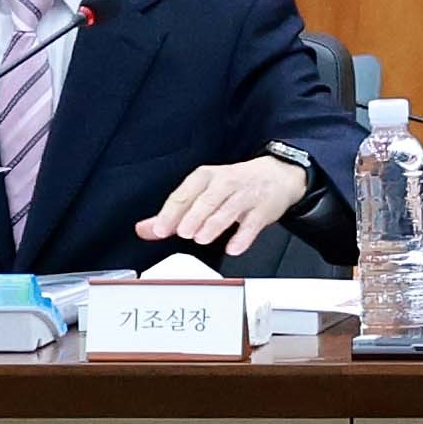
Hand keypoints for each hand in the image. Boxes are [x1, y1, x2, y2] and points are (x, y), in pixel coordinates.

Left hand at [143, 157, 318, 257]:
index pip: (184, 194)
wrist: (277, 176)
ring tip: (202, 238)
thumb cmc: (235, 185)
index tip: (161, 229)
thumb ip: (174, 212)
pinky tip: (233, 247)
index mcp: (205, 177)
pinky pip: (253, 224)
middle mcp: (225, 183)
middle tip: (183, 233)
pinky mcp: (264, 210)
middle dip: (194, 216)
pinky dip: (243, 237)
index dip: (171, 213)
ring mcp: (246, 196)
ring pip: (228, 210)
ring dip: (214, 224)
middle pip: (207, 200)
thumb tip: (145, 229)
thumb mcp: (202, 191)